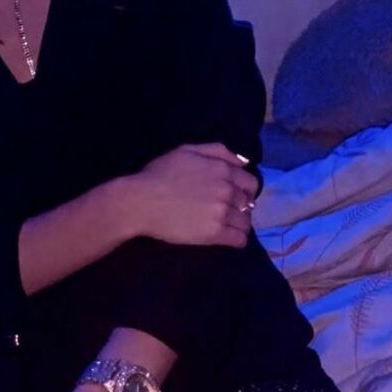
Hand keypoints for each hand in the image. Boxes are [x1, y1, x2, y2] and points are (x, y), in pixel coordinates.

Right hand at [128, 142, 257, 247]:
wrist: (141, 201)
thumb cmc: (160, 174)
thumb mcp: (187, 150)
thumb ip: (217, 151)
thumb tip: (243, 161)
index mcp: (222, 169)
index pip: (250, 182)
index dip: (243, 189)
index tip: (234, 195)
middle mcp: (227, 190)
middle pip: (249, 203)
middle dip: (240, 206)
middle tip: (226, 210)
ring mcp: (221, 212)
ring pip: (245, 222)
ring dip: (238, 223)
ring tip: (224, 224)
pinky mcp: (214, 233)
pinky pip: (239, 240)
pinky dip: (236, 239)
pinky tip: (226, 236)